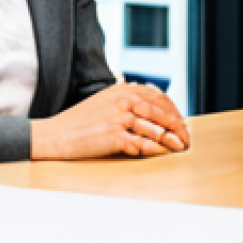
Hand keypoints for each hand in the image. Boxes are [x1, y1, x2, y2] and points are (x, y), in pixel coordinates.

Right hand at [31, 81, 191, 160]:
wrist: (55, 135)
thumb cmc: (80, 121)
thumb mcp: (105, 102)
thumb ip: (127, 102)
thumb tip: (153, 111)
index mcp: (122, 90)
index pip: (157, 98)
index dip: (173, 111)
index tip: (181, 122)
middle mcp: (122, 100)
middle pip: (160, 112)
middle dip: (178, 126)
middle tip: (187, 137)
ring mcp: (118, 118)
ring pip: (154, 128)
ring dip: (171, 138)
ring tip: (181, 146)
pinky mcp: (113, 136)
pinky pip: (141, 144)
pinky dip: (155, 149)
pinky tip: (163, 153)